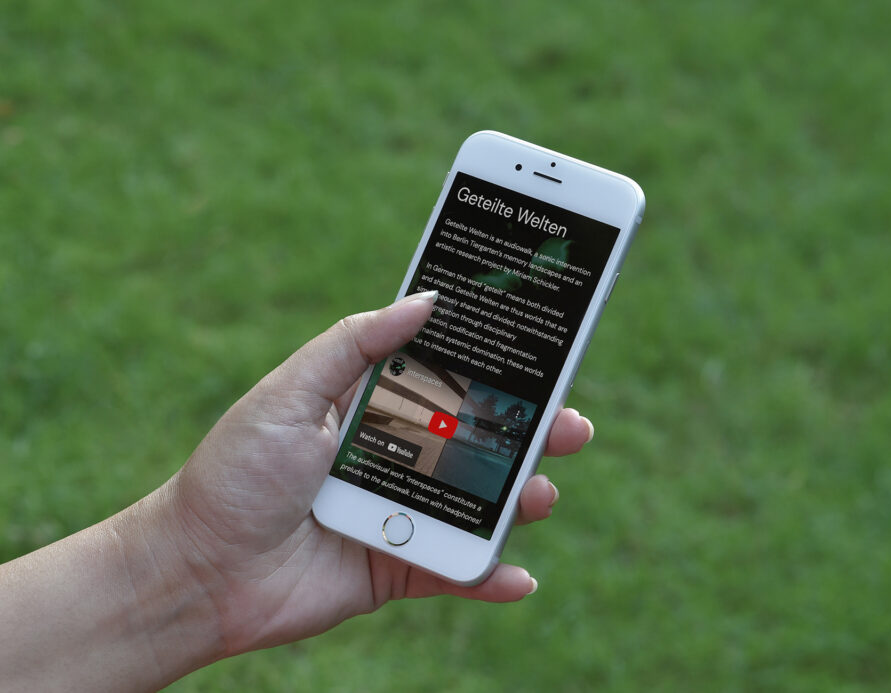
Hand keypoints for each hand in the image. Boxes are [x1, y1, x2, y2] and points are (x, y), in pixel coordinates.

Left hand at [161, 292, 593, 655]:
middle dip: (532, 433)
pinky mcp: (399, 567)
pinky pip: (456, 571)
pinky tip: (519, 578)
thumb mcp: (290, 392)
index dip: (498, 369)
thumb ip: (356, 343)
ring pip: (479, 503)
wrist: (197, 571)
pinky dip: (491, 577)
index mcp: (375, 408)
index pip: (449, 380)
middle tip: (572, 426)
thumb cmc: (237, 472)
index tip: (544, 352)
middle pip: (480, 441)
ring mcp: (403, 513)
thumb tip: (426, 299)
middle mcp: (398, 456)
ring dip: (521, 501)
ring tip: (540, 495)